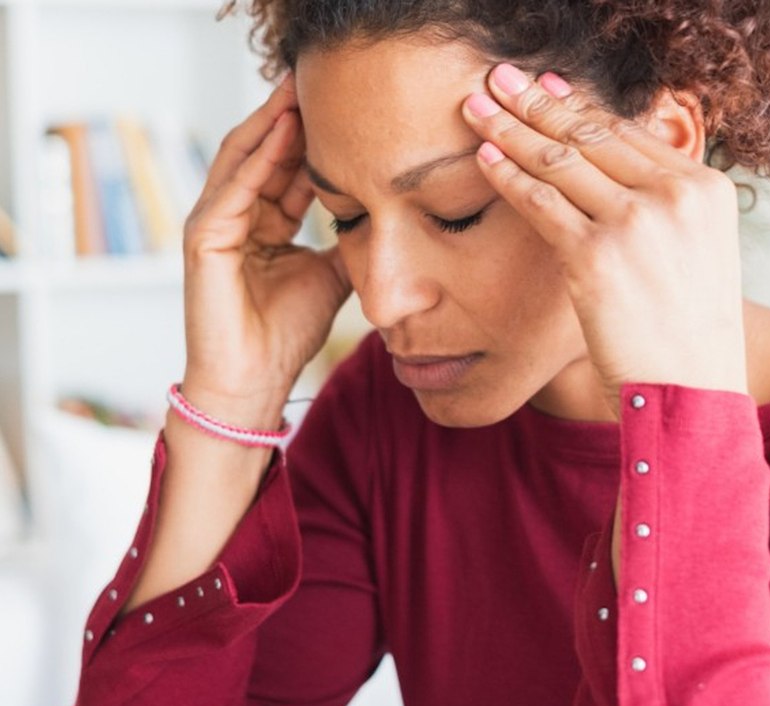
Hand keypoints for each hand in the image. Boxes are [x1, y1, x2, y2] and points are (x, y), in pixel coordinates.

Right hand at [181, 75, 351, 423]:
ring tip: (299, 89)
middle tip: (318, 79)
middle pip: (263, 153)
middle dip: (290, 116)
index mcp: (264, 224)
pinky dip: (258, 157)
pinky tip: (283, 128)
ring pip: (244, 159)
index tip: (346, 108)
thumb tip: (383, 212)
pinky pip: (234, 188)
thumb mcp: (331, 273)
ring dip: (272, 122)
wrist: (255, 380)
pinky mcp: (203, 239)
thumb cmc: (287, 332)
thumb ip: (347, 239)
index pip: (287, 168)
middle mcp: (236, 216)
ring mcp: (215, 225)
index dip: (314, 138)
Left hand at [461, 64, 747, 418]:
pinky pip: (539, 201)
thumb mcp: (698, 256)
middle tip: (499, 79)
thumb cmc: (688, 333)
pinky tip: (483, 158)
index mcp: (705, 188)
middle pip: (590, 134)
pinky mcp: (596, 255)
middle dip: (536, 103)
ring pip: (559, 160)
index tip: (546, 88)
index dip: (579, 106)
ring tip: (478, 108)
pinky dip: (506, 176)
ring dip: (511, 129)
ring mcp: (635, 222)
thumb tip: (618, 178)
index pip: (628, 132)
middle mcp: (675, 194)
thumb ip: (667, 210)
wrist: (691, 392)